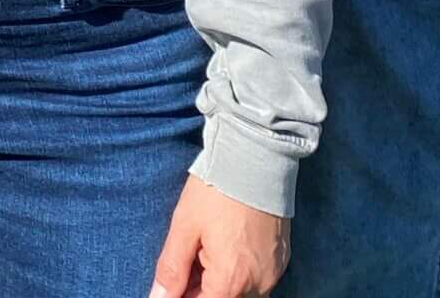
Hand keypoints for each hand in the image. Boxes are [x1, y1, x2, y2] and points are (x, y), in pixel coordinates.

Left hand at [149, 174, 289, 297]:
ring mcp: (272, 273)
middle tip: (187, 257)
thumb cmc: (217, 189)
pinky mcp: (280, 260)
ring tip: (204, 248)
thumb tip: (158, 297)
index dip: (182, 295)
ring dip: (219, 281)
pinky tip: (224, 245)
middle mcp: (258, 284)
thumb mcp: (185, 226)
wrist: (257, 156)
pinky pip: (256, 279)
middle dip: (199, 288)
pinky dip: (237, 271)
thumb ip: (171, 269)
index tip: (174, 279)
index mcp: (231, 280)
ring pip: (240, 292)